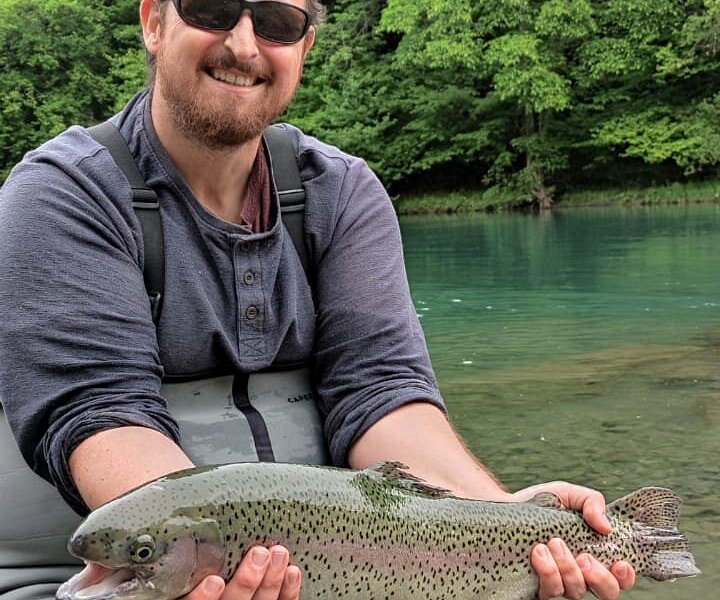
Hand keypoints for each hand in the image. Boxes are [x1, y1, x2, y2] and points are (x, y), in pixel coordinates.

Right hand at [184, 545, 301, 599]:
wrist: (237, 596)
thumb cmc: (211, 582)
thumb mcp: (188, 579)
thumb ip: (190, 569)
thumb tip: (188, 538)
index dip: (202, 597)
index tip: (214, 581)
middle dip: (247, 582)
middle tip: (258, 554)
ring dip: (272, 580)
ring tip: (279, 553)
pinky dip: (289, 590)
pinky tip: (293, 572)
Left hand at [512, 482, 635, 599]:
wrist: (508, 507)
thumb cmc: (543, 503)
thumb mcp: (569, 494)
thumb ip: (592, 502)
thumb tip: (606, 527)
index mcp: (596, 553)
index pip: (620, 577)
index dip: (626, 576)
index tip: (620, 563)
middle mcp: (582, 573)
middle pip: (607, 593)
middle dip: (600, 578)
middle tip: (584, 557)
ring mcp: (561, 582)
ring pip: (576, 591)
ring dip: (567, 568)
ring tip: (553, 543)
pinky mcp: (538, 586)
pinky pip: (550, 592)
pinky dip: (547, 572)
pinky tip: (539, 552)